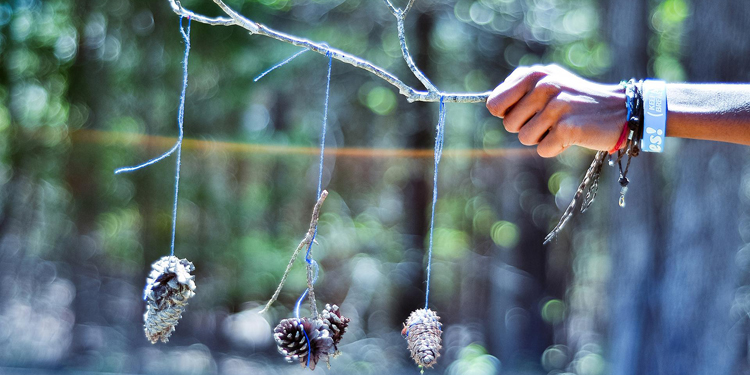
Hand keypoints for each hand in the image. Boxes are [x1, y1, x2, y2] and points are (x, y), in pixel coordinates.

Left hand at [486, 64, 626, 156]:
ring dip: (542, 138)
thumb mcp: (550, 82)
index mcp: (535, 74)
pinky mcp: (567, 127)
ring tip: (562, 126)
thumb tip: (491, 104)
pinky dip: (555, 148)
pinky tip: (571, 136)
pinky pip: (542, 149)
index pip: (494, 103)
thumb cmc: (578, 100)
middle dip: (526, 128)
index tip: (525, 113)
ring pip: (524, 138)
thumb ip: (520, 88)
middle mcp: (544, 86)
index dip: (507, 114)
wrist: (620, 110)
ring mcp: (556, 106)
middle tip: (550, 120)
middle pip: (508, 124)